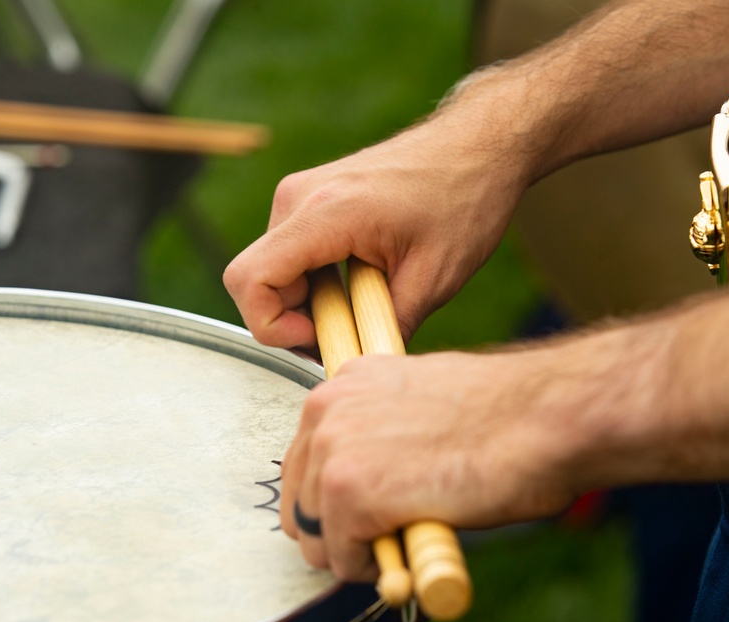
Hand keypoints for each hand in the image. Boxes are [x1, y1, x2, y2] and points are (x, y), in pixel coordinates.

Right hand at [223, 107, 527, 349]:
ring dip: (311, 300)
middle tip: (354, 329)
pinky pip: (291, 253)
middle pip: (256, 280)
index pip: (251, 279)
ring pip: (273, 270)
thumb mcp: (434, 278)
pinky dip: (317, 281)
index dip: (272, 326)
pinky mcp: (309, 197)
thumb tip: (363, 367)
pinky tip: (362, 280)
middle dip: (295, 319)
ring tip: (368, 300)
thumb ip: (389, 327)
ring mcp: (301, 193)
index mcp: (327, 213)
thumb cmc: (463, 201)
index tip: (320, 337)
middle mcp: (299, 197)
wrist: (477, 147)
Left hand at [278, 350, 585, 580]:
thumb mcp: (421, 400)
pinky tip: (414, 541)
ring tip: (408, 534)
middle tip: (388, 533)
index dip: (337, 498)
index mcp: (343, 384)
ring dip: (358, 550)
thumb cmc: (503, 411)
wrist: (540, 417)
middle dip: (339, 529)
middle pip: (301, 502)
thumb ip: (381, 430)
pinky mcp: (350, 493)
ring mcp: (334, 451)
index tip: (370, 511)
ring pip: (314, 536)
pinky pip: (343, 559)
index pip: (306, 462)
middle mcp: (326, 410)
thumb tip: (374, 469)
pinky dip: (376, 568)